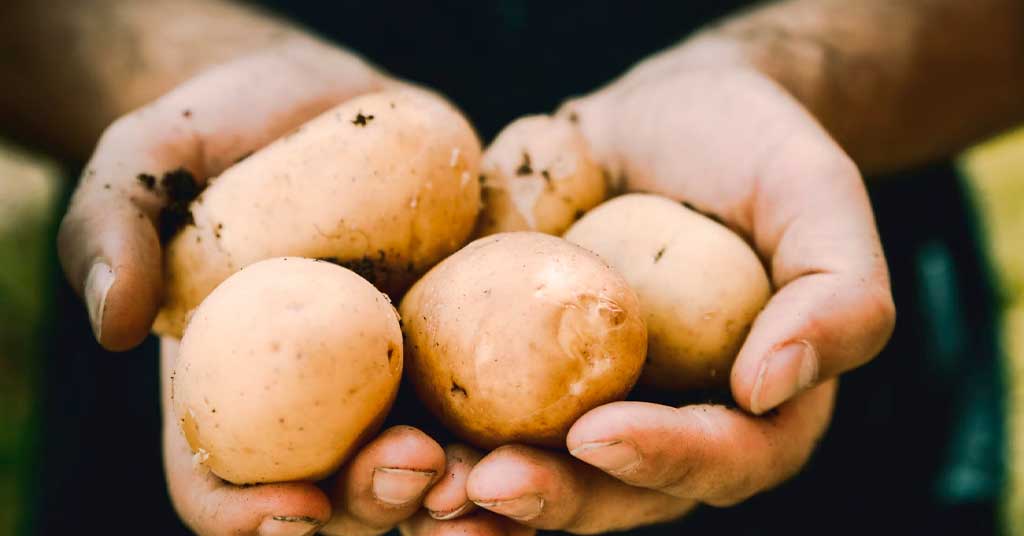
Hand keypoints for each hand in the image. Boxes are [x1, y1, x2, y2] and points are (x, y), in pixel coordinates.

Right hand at [58, 35, 481, 534]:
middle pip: (341, 494)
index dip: (249, 516)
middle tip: (419, 468)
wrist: (311, 99)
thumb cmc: (213, 134)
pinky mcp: (462, 335)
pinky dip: (524, 418)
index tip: (297, 507)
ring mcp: (393, 377)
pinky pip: (496, 392)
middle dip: (380, 501)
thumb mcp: (144, 163)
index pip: (220, 487)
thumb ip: (110, 228)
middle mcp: (315, 405)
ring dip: (463, 483)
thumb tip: (114, 322)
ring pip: (428, 463)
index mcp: (228, 391)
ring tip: (494, 463)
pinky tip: (562, 411)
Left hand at [463, 46, 893, 531]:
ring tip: (421, 485)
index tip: (601, 434)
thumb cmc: (751, 152)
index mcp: (751, 410)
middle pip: (614, 495)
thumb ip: (838, 296)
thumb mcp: (817, 199)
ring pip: (535, 478)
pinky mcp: (516, 371)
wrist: (661, 117)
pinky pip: (472, 419)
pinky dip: (429, 436)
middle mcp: (663, 425)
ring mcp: (583, 405)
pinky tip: (383, 437)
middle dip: (553, 499)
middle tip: (490, 484)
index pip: (721, 460)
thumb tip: (771, 387)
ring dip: (476, 499)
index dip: (664, 459)